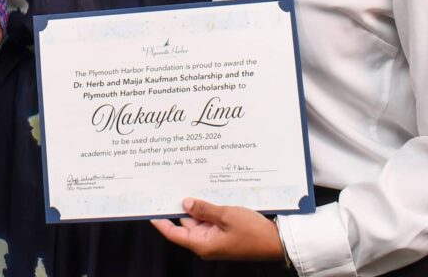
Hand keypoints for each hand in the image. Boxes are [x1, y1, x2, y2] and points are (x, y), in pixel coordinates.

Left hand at [151, 198, 284, 260]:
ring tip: (191, 183)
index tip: (149, 209)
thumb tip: (185, 202)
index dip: (160, 222)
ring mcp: (215, 238)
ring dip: (197, 204)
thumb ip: (204, 209)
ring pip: (198, 218)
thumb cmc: (253, 231)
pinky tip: (208, 193)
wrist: (278, 242)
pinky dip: (208, 208)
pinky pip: (210, 219)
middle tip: (171, 185)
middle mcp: (206, 242)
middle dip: (181, 205)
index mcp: (203, 244)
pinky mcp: (224, 233)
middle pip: (185, 223)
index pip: (173, 233)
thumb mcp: (226, 215)